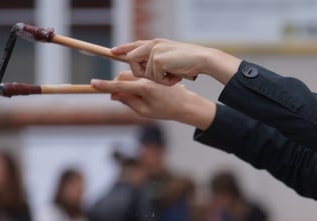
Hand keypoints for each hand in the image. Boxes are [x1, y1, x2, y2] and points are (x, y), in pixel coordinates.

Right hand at [91, 71, 216, 128]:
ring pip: (128, 74)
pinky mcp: (151, 73)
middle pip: (122, 76)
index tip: (93, 84)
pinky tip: (135, 90)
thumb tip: (113, 95)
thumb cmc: (165, 110)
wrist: (184, 104)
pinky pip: (136, 74)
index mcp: (145, 89)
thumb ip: (128, 102)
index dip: (105, 85)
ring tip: (128, 96)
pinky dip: (131, 81)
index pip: (120, 86)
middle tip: (114, 97)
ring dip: (123, 83)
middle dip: (115, 85)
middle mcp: (146, 78)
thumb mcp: (145, 111)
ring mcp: (149, 75)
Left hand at [111, 39, 240, 85]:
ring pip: (144, 74)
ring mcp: (154, 51)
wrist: (202, 59)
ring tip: (173, 76)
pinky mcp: (157, 59)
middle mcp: (152, 45)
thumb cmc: (190, 62)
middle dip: (140, 73)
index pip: (134, 45)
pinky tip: (177, 76)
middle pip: (132, 60)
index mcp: (155, 44)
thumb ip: (157, 60)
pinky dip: (166, 81)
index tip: (114, 51)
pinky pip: (155, 78)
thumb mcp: (171, 59)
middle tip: (160, 77)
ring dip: (159, 80)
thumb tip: (146, 69)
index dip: (124, 48)